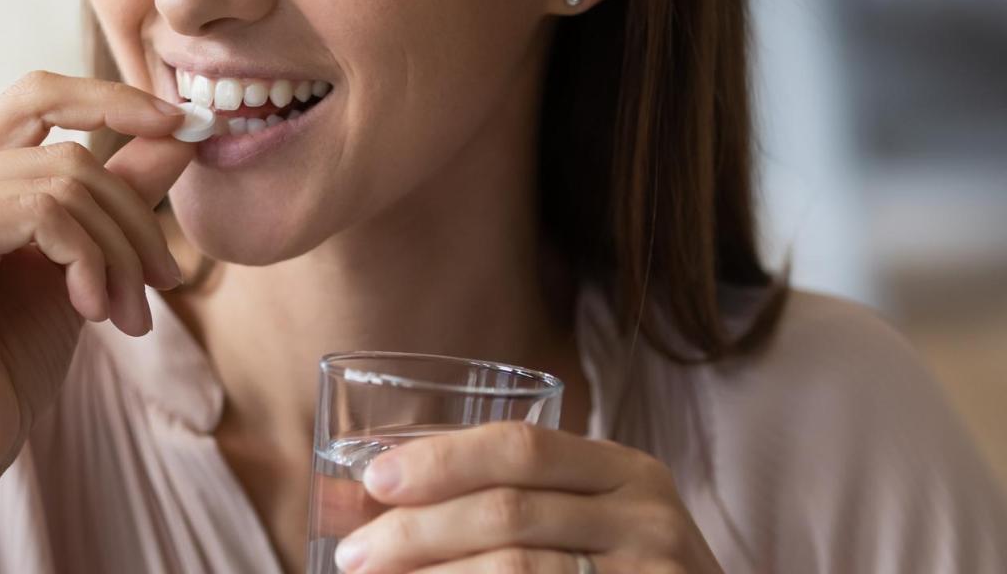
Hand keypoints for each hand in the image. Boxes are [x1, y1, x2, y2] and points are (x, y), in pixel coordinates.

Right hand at [0, 71, 194, 501]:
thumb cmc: (6, 365)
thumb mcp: (81, 264)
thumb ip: (118, 194)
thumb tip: (179, 132)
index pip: (36, 95)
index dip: (112, 97)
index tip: (186, 124)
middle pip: (64, 143)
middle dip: (132, 210)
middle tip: (165, 280)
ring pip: (65, 181)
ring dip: (120, 250)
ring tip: (130, 313)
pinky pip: (46, 213)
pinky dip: (91, 260)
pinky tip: (93, 310)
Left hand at [332, 423, 722, 572]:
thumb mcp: (586, 523)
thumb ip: (502, 499)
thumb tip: (359, 496)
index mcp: (625, 470)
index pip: (522, 446)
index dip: (441, 458)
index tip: (373, 478)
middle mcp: (646, 516)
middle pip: (508, 511)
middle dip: (416, 532)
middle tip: (354, 555)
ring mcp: (652, 573)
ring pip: (517, 569)